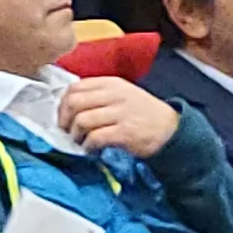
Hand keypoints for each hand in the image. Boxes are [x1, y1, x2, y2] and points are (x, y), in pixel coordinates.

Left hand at [58, 76, 179, 159]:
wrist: (170, 128)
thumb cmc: (142, 112)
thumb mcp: (122, 94)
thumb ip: (98, 94)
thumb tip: (68, 105)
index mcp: (111, 83)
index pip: (75, 87)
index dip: (62, 104)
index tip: (62, 117)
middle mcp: (114, 95)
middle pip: (74, 103)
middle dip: (64, 120)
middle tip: (66, 132)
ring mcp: (120, 113)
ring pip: (82, 121)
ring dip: (75, 135)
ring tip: (79, 142)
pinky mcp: (125, 132)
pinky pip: (95, 138)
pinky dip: (87, 146)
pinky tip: (90, 149)